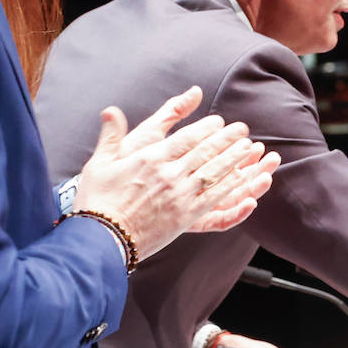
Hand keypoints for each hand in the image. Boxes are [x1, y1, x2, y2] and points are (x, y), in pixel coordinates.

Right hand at [72, 86, 280, 259]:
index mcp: (150, 159)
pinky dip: (232, 187)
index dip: (206, 128)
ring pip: (215, 173)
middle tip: (243, 130)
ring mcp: (180, 196)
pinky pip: (215, 199)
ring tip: (250, 149)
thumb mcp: (100, 163)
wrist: (101, 237)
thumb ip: (110, 135)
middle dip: (227, 139)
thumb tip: (111, 110)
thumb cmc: (97, 200)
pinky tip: (245, 179)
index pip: (186, 138)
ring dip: (235, 159)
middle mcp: (169, 175)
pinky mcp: (186, 217)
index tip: (219, 121)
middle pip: (205, 152)